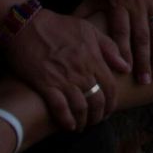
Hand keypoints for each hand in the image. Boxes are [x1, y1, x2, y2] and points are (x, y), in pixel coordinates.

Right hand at [6, 8, 126, 131]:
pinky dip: (66, 120)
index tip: (110, 110)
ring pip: (80, 107)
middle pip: (97, 100)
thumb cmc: (58, 26)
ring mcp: (63, 79)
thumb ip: (109, 48)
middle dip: (99, 115)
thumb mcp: (89, 30)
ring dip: (83, 120)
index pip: (110, 86)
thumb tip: (125, 66)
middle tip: (96, 121)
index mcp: (93, 58)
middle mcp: (81, 71)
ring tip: (82, 125)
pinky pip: (59, 108)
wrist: (27, 26)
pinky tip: (68, 126)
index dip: (112, 102)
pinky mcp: (45, 85)